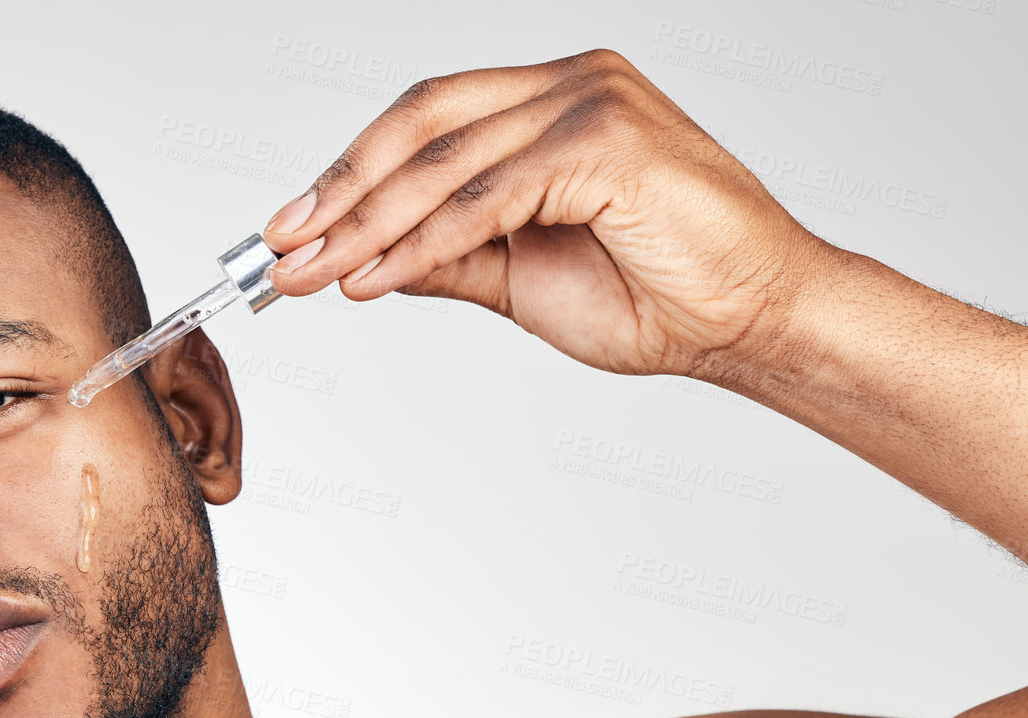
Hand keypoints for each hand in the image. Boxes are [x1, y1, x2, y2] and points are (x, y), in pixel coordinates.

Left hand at [261, 49, 833, 382]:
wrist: (747, 323)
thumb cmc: (657, 294)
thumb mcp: (517, 276)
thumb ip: (446, 254)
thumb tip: (364, 258)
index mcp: (552, 101)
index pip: (426, 119)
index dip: (351, 172)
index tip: (293, 228)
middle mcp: (571, 84)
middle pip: (421, 124)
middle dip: (341, 191)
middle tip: (280, 248)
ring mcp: (592, 102)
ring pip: (445, 163)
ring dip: (366, 225)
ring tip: (312, 273)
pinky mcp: (607, 142)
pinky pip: (487, 198)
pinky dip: (421, 241)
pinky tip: (374, 277)